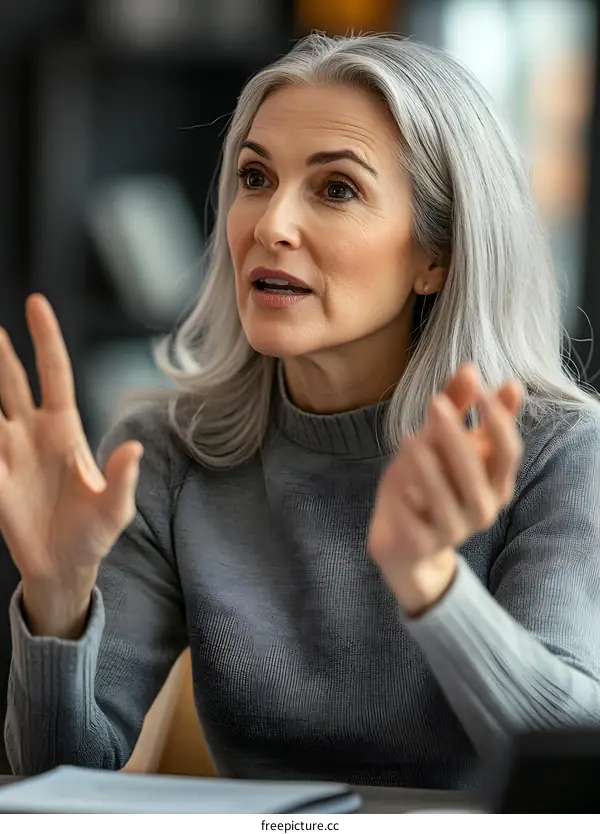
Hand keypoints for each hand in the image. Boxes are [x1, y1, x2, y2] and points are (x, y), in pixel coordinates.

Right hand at [0, 295, 142, 634]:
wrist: (64, 568)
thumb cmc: (94, 535)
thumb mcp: (114, 509)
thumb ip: (122, 479)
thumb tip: (135, 449)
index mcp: (64, 429)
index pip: (53, 373)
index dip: (45, 338)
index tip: (35, 302)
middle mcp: (31, 433)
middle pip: (9, 380)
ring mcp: (6, 453)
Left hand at [368, 364, 523, 615]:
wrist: (407, 547)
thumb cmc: (428, 485)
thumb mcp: (440, 443)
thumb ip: (458, 408)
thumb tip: (472, 368)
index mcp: (495, 483)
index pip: (508, 451)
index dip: (499, 420)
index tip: (481, 387)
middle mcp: (482, 508)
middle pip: (478, 473)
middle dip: (458, 436)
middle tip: (436, 402)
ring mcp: (454, 531)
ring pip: (447, 499)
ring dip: (429, 468)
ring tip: (410, 438)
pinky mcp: (423, 545)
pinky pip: (416, 523)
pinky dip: (407, 502)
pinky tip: (398, 483)